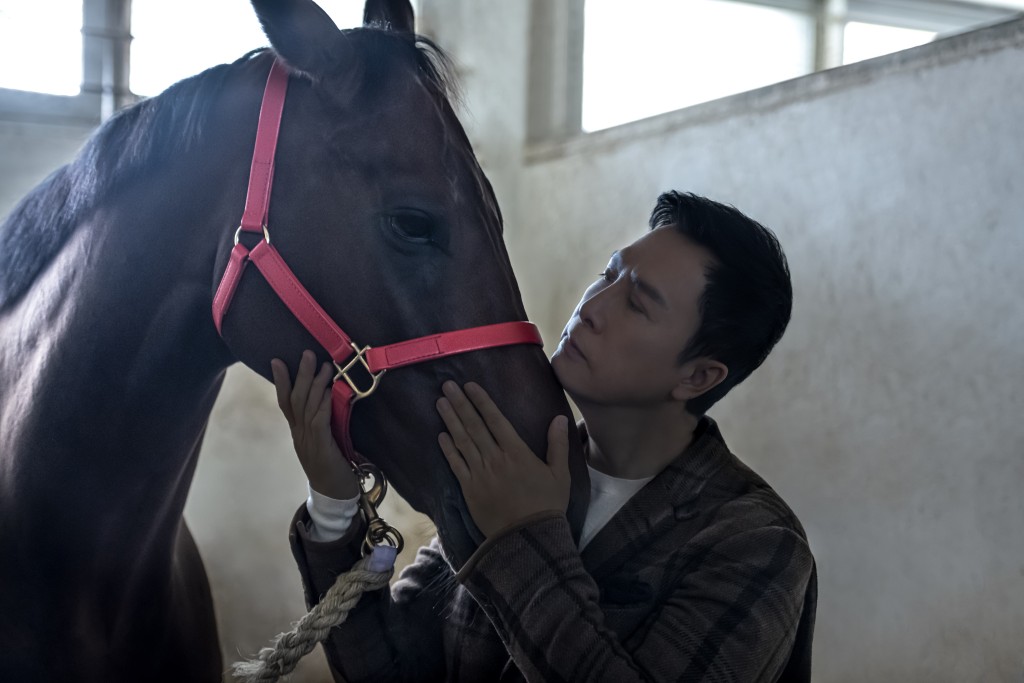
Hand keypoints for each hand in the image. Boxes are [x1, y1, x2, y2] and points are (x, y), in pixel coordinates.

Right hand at [271, 350, 359, 499]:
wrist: (334, 496)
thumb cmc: (332, 466)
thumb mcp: (323, 441)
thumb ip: (320, 422)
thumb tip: (325, 398)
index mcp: (298, 433)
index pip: (286, 403)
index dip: (281, 382)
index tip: (277, 361)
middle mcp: (300, 435)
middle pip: (296, 400)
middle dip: (300, 375)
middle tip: (307, 353)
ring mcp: (309, 442)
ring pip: (308, 408)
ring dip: (316, 385)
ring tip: (324, 365)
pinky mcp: (322, 448)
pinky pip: (320, 422)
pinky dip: (324, 405)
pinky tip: (329, 392)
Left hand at [436, 381, 570, 538]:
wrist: (528, 538)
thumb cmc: (547, 504)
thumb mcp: (560, 474)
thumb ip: (558, 444)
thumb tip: (560, 418)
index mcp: (517, 452)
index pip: (495, 420)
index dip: (482, 401)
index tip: (470, 385)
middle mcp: (495, 459)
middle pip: (474, 426)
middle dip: (460, 404)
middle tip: (447, 385)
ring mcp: (480, 474)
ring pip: (462, 442)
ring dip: (450, 421)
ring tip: (440, 403)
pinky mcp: (469, 489)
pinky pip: (456, 465)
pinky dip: (448, 449)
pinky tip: (441, 436)